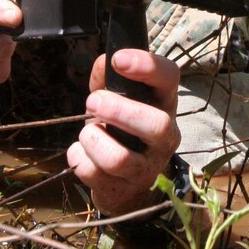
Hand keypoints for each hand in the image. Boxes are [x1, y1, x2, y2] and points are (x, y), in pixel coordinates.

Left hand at [67, 49, 181, 216]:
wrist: (128, 185)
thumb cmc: (123, 131)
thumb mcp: (119, 100)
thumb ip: (108, 79)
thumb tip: (103, 63)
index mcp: (164, 105)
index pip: (170, 78)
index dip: (147, 66)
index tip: (118, 59)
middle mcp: (164, 138)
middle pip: (157, 125)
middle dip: (119, 111)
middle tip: (93, 102)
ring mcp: (147, 168)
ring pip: (119, 158)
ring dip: (92, 140)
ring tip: (87, 133)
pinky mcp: (124, 189)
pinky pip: (94, 174)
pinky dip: (79, 159)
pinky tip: (82, 154)